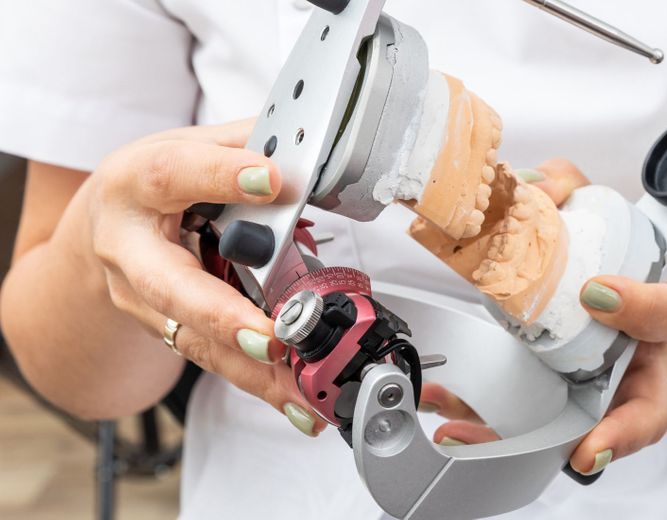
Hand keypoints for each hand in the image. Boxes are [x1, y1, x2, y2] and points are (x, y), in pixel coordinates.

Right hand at [88, 119, 325, 436]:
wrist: (103, 226)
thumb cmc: (157, 182)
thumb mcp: (190, 145)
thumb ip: (246, 142)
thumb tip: (309, 143)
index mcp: (135, 183)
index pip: (172, 175)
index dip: (219, 175)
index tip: (272, 180)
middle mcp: (128, 248)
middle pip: (169, 286)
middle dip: (222, 316)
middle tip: (272, 339)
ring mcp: (141, 301)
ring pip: (195, 340)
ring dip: (252, 372)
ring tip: (300, 393)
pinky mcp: (165, 332)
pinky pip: (213, 360)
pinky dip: (258, 384)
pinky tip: (297, 402)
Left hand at [419, 159, 666, 474]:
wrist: (622, 285)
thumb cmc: (616, 255)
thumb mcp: (600, 210)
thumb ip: (567, 189)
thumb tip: (528, 185)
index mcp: (661, 313)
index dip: (642, 308)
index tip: (597, 294)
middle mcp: (640, 362)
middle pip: (649, 409)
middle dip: (620, 431)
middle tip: (588, 446)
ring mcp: (604, 389)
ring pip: (589, 430)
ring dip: (536, 444)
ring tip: (478, 437)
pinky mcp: (562, 401)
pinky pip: (531, 425)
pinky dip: (491, 430)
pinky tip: (452, 425)